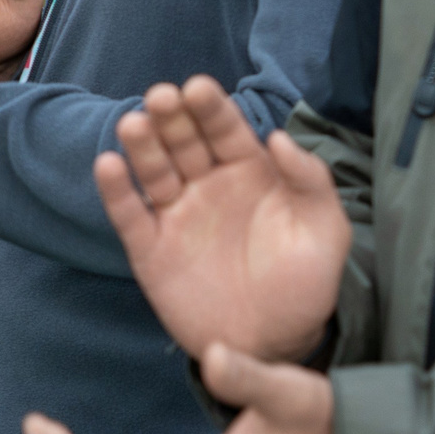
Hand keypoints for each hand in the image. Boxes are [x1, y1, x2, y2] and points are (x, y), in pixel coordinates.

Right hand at [100, 76, 349, 363]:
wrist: (273, 345)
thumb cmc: (304, 286)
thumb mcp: (325, 232)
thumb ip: (310, 182)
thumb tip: (279, 137)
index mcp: (249, 172)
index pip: (226, 130)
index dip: (212, 109)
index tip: (198, 88)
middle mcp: (207, 185)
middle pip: (184, 142)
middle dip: (172, 118)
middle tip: (162, 97)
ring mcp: (176, 216)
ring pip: (154, 171)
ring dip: (142, 145)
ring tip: (133, 124)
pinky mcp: (150, 249)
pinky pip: (129, 215)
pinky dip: (116, 191)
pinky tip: (109, 165)